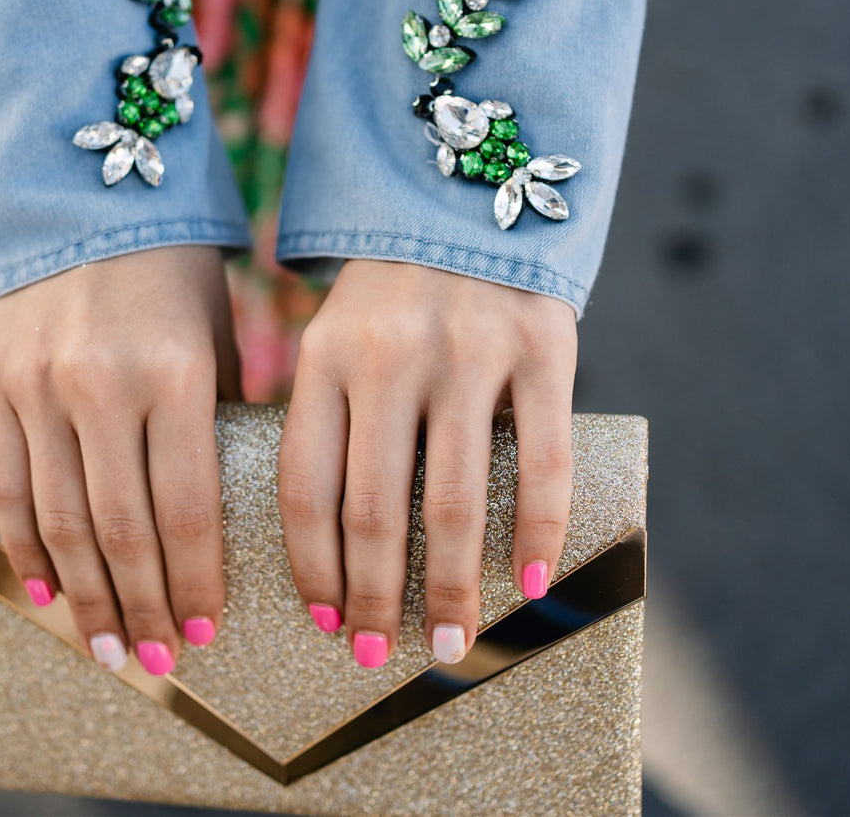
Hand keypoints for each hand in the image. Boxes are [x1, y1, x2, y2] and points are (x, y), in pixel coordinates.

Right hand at [0, 246, 239, 675]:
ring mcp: (37, 385)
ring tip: (105, 648)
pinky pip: (6, 486)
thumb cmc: (177, 278)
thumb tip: (232, 519)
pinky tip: (42, 592)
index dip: (193, 582)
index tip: (204, 635)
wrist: (87, 196)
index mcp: (175, 371)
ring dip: (84, 597)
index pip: (185, 508)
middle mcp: (101, 382)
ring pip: (58, 521)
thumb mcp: (217, 337)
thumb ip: (219, 422)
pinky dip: (22, 548)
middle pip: (120, 530)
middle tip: (157, 662)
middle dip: (142, 607)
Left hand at [277, 260, 575, 666]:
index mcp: (324, 357)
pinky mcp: (542, 348)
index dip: (313, 568)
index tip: (325, 622)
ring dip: (449, 587)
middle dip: (374, 599)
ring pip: (454, 501)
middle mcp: (391, 356)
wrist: (470, 193)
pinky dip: (539, 531)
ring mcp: (469, 352)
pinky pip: (543, 461)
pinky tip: (530, 583)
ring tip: (447, 641)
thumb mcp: (334, 338)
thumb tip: (325, 547)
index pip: (305, 487)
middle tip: (378, 656)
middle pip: (374, 510)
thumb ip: (327, 419)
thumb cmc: (392, 293)